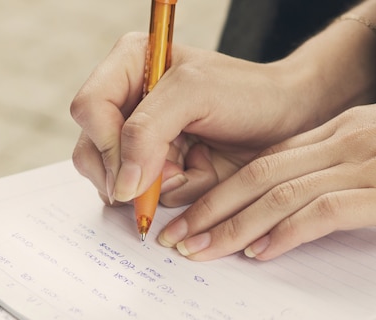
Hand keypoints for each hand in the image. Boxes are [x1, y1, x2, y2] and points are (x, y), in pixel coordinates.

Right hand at [70, 33, 311, 207]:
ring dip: (156, 186)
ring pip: (115, 181)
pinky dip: (174, 195)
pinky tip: (199, 175)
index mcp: (128, 66)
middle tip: (169, 174)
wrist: (286, 122)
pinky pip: (145, 197)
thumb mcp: (194, 95)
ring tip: (192, 168)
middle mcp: (127, 104)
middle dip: (131, 171)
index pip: (89, 108)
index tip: (135, 174)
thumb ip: (146, 132)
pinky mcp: (158, 170)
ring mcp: (140, 141)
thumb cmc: (248, 95)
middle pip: (92, 151)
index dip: (106, 144)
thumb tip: (120, 184)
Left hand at [157, 82, 375, 260]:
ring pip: (279, 196)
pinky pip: (325, 212)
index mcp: (327, 137)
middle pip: (255, 179)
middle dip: (208, 212)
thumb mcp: (368, 147)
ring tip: (200, 252)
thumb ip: (327, 168)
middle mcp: (334, 148)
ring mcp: (360, 168)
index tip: (185, 216)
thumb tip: (287, 204)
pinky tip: (262, 252)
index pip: (258, 165)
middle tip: (173, 238)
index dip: (216, 192)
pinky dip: (288, 232)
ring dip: (233, 226)